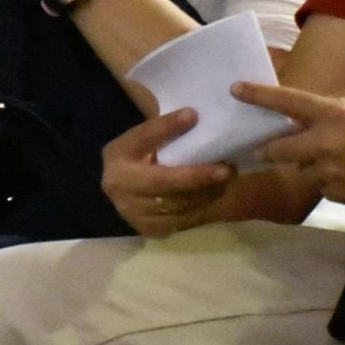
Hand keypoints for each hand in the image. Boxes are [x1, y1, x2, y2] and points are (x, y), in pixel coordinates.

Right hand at [102, 109, 235, 238]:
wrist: (124, 190)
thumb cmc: (141, 156)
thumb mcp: (145, 137)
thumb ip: (164, 129)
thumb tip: (194, 116)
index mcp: (117, 155)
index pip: (143, 137)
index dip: (167, 127)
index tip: (193, 115)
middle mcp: (119, 186)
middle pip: (163, 182)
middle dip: (198, 176)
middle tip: (227, 169)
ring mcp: (132, 212)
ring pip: (176, 205)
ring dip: (206, 192)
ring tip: (227, 178)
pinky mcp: (148, 229)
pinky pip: (181, 220)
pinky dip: (202, 206)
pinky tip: (215, 192)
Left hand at [236, 82, 344, 208]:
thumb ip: (331, 103)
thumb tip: (306, 112)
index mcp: (333, 113)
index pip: (287, 101)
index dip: (258, 95)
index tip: (235, 89)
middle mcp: (326, 144)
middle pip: (278, 150)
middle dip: (268, 149)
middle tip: (264, 148)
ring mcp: (332, 172)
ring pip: (304, 170)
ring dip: (313, 165)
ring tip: (342, 159)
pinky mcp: (341, 195)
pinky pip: (324, 187)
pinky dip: (332, 181)